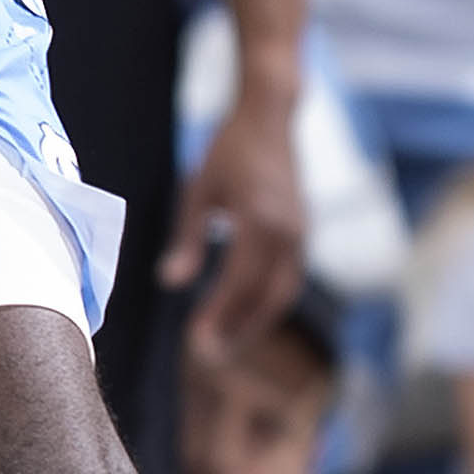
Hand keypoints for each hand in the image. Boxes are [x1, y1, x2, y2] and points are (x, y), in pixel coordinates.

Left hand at [164, 83, 305, 358]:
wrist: (269, 117)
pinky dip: (268, 302)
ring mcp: (300, 233)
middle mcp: (287, 233)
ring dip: (255, 322)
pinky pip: (289, 278)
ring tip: (226, 343)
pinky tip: (244, 312)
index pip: (238, 283)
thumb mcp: (199, 191)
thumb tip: (170, 283)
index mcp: (259, 221)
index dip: (218, 315)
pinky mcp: (302, 232)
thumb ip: (188, 239)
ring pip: (283, 293)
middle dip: (239, 330)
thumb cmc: (228, 150)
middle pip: (266, 298)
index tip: (196, 340)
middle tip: (209, 355)